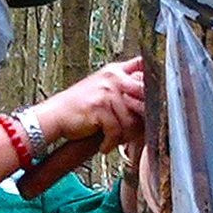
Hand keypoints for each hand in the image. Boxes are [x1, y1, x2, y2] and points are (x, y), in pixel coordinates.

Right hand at [31, 57, 150, 153]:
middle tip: (137, 132)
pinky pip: (116, 130)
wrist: (54, 116)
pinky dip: (110, 142)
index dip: (155, 84)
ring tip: (114, 140)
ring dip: (123, 136)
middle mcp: (113, 77)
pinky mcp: (100, 107)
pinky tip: (104, 145)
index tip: (157, 100)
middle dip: (142, 119)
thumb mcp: (103, 91)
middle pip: (145, 97)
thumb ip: (125, 90)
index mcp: (115, 71)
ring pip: (131, 120)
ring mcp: (106, 91)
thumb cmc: (81, 108)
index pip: (143, 67)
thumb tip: (154, 103)